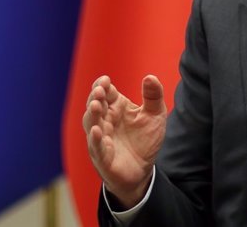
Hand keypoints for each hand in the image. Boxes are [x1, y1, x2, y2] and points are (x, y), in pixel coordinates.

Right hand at [83, 74, 166, 207]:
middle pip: (94, 105)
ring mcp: (101, 138)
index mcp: (115, 107)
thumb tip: (150, 77)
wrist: (144, 169)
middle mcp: (105, 121)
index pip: (104, 92)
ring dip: (92, 115)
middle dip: (95, 97)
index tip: (106, 80)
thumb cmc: (145, 139)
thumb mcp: (155, 115)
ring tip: (96, 105)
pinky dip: (95, 139)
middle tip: (100, 90)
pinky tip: (96, 131)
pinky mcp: (103, 157)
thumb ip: (153, 96)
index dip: (102, 85)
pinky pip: (96, 147)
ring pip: (91, 124)